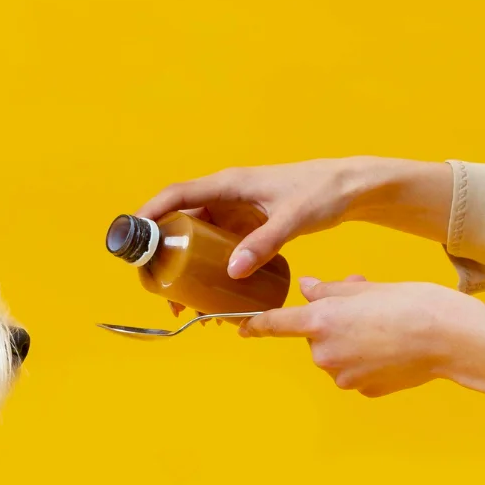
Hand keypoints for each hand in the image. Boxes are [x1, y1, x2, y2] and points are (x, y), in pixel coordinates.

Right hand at [138, 158, 452, 279]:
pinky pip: (216, 247)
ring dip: (185, 266)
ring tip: (183, 300)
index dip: (150, 213)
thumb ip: (264, 243)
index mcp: (230, 184)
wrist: (351, 188)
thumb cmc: (323, 192)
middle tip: (157, 285)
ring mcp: (235, 212)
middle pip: (180, 222)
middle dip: (163, 253)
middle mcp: (226, 196)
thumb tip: (233, 271)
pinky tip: (211, 293)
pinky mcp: (246, 226)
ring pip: (197, 238)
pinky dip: (208, 268)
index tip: (132, 236)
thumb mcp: (293, 219)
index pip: (178, 195)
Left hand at [237, 277, 484, 397]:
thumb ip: (331, 291)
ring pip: (336, 354)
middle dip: (332, 321)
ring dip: (351, 340)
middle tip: (365, 305)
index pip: (274, 324)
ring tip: (387, 324)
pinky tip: (394, 348)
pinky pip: (356, 371)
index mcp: (321, 321)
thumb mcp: (368, 288)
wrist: (455, 340)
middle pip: (313, 337)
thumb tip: (308, 289)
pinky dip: (368, 360)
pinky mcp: (364, 390)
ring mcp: (343, 376)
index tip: (240, 327)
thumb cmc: (416, 304)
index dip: (254, 325)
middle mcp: (325, 353)